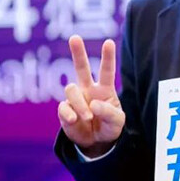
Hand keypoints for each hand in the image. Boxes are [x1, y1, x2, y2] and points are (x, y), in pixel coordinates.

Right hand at [58, 35, 124, 156]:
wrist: (97, 143)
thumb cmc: (110, 127)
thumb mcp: (117, 121)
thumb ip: (108, 112)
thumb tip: (93, 104)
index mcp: (104, 89)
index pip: (106, 70)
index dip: (108, 56)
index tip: (109, 42)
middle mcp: (88, 89)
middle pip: (81, 67)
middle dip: (78, 52)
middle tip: (74, 37)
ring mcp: (75, 99)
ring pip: (71, 89)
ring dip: (79, 103)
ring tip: (88, 117)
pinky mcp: (65, 111)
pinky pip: (63, 108)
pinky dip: (69, 114)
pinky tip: (74, 120)